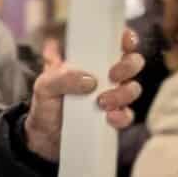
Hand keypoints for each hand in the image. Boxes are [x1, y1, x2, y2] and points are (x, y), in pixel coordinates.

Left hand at [24, 28, 144, 160]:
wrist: (44, 137)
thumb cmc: (46, 103)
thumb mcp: (44, 85)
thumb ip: (59, 75)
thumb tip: (88, 79)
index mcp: (91, 60)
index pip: (115, 43)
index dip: (126, 38)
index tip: (125, 41)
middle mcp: (106, 76)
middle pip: (133, 62)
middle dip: (128, 65)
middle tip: (112, 75)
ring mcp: (112, 97)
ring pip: (133, 88)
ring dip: (123, 93)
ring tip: (102, 102)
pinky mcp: (114, 118)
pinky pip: (127, 115)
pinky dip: (121, 116)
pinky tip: (109, 117)